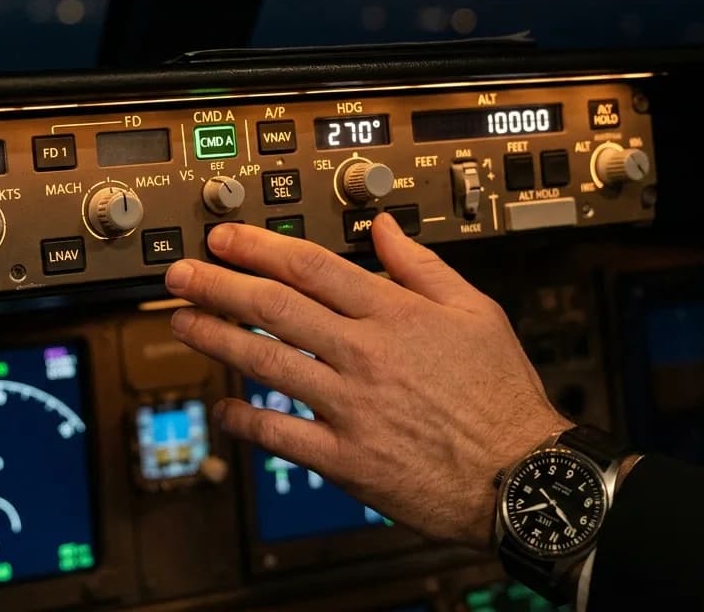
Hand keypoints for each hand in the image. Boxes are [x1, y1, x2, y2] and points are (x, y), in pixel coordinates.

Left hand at [163, 213, 570, 549]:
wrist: (521, 476)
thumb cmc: (501, 397)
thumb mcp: (476, 312)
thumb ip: (422, 266)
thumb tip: (382, 227)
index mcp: (395, 314)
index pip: (310, 267)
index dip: (257, 248)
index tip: (224, 239)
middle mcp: (365, 355)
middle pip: (274, 308)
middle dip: (218, 285)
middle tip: (182, 274)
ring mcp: (350, 407)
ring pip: (266, 363)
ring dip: (216, 339)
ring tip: (183, 322)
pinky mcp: (346, 458)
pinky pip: (280, 435)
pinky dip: (245, 419)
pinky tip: (222, 405)